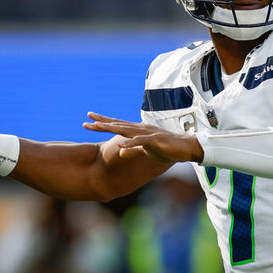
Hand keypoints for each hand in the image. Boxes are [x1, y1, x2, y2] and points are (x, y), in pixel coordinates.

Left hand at [83, 112, 203, 162]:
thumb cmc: (167, 149)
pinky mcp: (155, 140)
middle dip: (101, 123)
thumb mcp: (147, 151)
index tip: (89, 121)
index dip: (103, 123)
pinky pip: (140, 141)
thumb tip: (120, 151)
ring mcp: (147, 133)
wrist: (186, 147)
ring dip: (111, 128)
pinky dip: (130, 143)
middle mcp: (140, 129)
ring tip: (97, 127)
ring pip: (126, 130)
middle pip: (117, 125)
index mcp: (138, 131)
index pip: (117, 125)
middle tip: (86, 121)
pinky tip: (120, 144)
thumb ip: (133, 150)